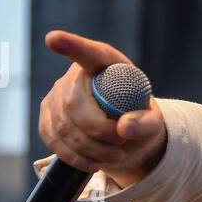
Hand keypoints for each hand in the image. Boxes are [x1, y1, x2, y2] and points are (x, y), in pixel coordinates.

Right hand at [39, 29, 167, 181]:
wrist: (126, 135)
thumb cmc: (139, 118)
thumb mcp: (153, 121)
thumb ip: (145, 123)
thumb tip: (124, 128)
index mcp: (104, 63)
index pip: (86, 52)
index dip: (70, 46)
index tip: (54, 39)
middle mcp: (75, 75)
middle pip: (73, 105)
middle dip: (98, 131)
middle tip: (121, 143)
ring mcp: (56, 96)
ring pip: (63, 127)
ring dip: (91, 149)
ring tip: (116, 155)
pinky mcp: (48, 117)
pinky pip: (53, 140)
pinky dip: (75, 157)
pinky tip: (94, 162)